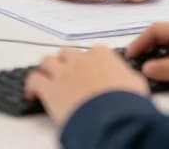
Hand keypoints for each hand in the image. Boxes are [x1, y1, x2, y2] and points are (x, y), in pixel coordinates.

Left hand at [25, 46, 149, 125]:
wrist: (114, 117)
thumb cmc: (126, 102)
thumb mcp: (136, 85)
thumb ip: (127, 76)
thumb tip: (127, 79)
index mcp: (102, 55)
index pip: (94, 51)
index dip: (91, 61)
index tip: (92, 69)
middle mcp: (81, 60)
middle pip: (67, 53)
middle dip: (67, 62)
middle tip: (68, 73)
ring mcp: (63, 73)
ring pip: (47, 61)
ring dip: (47, 69)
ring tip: (48, 78)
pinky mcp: (50, 89)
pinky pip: (34, 80)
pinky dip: (31, 85)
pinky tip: (32, 93)